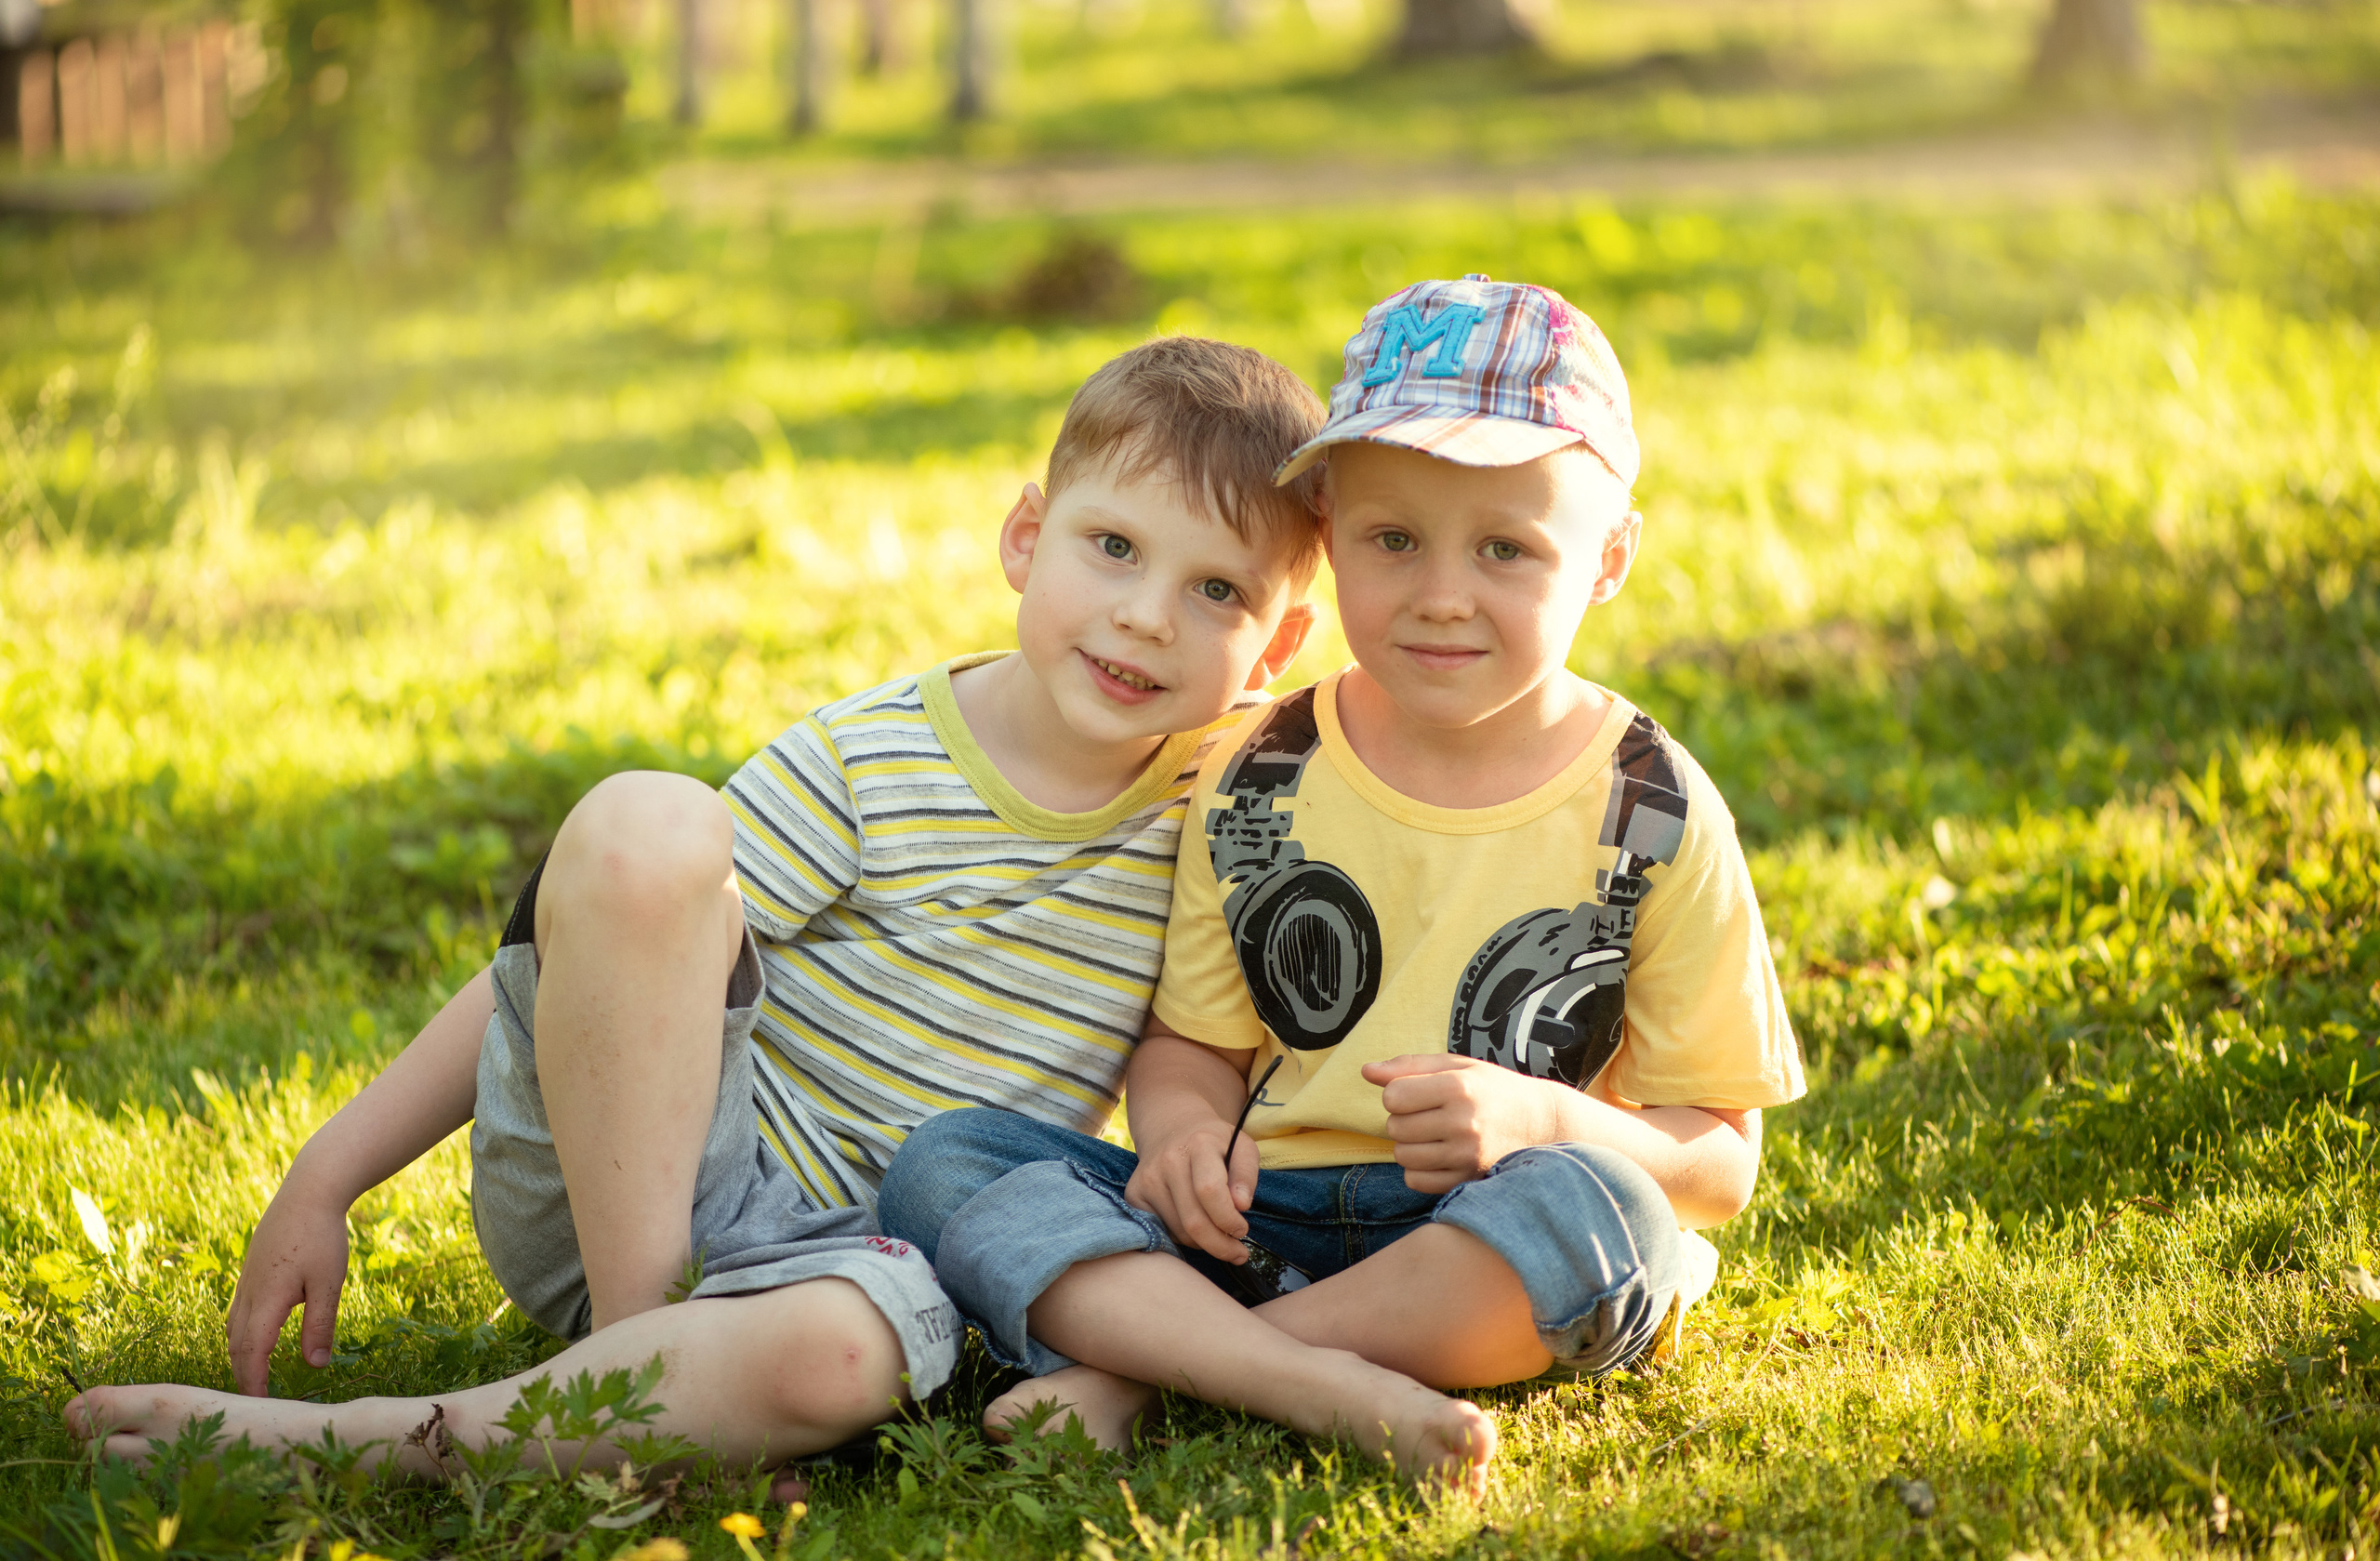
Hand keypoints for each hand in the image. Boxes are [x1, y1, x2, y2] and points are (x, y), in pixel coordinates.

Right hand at [225, 1184, 351, 1395]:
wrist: (308, 1191)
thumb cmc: (322, 1236)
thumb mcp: (329, 1282)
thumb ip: (320, 1325)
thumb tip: (315, 1367)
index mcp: (268, 1299)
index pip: (252, 1352)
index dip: (254, 1381)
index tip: (260, 1404)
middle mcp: (249, 1293)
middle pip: (236, 1344)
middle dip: (244, 1374)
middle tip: (256, 1399)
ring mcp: (246, 1281)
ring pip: (233, 1328)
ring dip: (240, 1354)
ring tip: (255, 1375)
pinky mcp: (250, 1272)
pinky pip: (238, 1312)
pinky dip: (242, 1333)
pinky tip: (256, 1338)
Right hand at [1123, 1113, 1261, 1264]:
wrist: (1171, 1128)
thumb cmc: (1214, 1144)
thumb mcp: (1242, 1147)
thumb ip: (1246, 1175)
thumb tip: (1241, 1206)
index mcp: (1199, 1144)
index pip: (1210, 1191)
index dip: (1228, 1219)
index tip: (1242, 1230)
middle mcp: (1168, 1161)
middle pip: (1193, 1221)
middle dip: (1220, 1245)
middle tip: (1237, 1251)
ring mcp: (1147, 1179)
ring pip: (1179, 1232)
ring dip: (1203, 1243)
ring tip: (1217, 1235)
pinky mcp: (1134, 1195)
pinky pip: (1162, 1232)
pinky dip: (1182, 1239)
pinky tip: (1194, 1228)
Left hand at [1364, 1054, 1561, 1194]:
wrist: (1541, 1123)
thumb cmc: (1492, 1089)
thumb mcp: (1456, 1066)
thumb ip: (1409, 1066)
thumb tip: (1365, 1071)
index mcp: (1459, 1087)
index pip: (1393, 1096)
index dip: (1398, 1094)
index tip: (1418, 1093)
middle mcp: (1463, 1123)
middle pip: (1394, 1127)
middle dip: (1403, 1119)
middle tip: (1429, 1114)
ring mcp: (1466, 1155)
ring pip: (1402, 1155)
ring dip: (1409, 1145)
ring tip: (1434, 1134)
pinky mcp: (1467, 1180)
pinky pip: (1415, 1181)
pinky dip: (1419, 1169)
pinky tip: (1439, 1155)